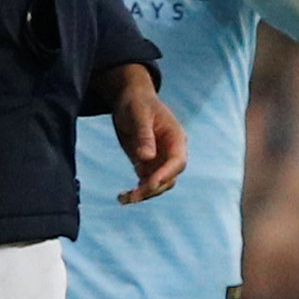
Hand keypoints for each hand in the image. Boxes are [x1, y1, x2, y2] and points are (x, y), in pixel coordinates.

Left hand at [105, 63, 186, 203]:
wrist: (129, 99)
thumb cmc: (136, 103)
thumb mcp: (138, 115)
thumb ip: (144, 135)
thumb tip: (146, 158)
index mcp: (176, 138)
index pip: (177, 161)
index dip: (165, 174)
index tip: (149, 184)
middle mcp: (171, 152)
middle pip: (169, 178)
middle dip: (152, 189)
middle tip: (132, 196)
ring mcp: (160, 160)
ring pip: (159, 185)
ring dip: (144, 194)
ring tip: (123, 199)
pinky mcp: (148, 164)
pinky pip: (146, 183)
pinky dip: (136, 192)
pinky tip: (122, 196)